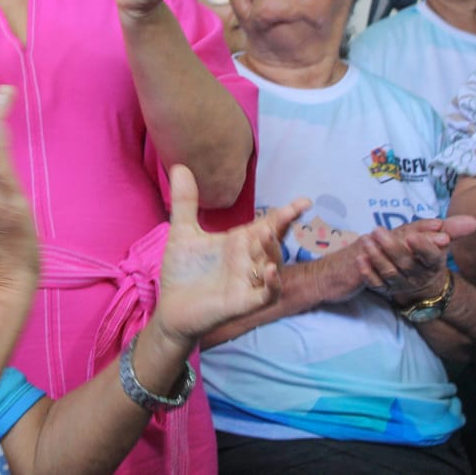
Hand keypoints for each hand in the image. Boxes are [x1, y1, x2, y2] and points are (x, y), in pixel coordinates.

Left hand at [154, 165, 307, 342]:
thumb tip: (179, 166)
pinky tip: (270, 269)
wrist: (171, 308)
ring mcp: (248, 281)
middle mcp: (248, 260)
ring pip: (272, 264)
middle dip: (282, 226)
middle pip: (273, 241)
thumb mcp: (183, 233)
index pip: (267, 224)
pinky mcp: (243, 302)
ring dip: (273, 250)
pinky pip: (266, 293)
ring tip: (268, 234)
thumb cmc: (182, 272)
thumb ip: (186, 202)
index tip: (304, 201)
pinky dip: (272, 283)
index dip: (286, 213)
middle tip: (291, 211)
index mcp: (238, 242)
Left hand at [356, 216, 472, 303]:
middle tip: (377, 230)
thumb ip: (452, 229)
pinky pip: (376, 284)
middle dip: (391, 247)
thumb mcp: (441, 240)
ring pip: (389, 273)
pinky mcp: (386, 289)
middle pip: (405, 263)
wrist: (423, 284)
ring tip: (366, 240)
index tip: (412, 235)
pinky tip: (359, 258)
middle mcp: (418, 275)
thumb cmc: (429, 255)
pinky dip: (367, 273)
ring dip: (376, 257)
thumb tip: (472, 220)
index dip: (423, 247)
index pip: (431, 256)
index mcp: (434, 263)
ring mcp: (401, 284)